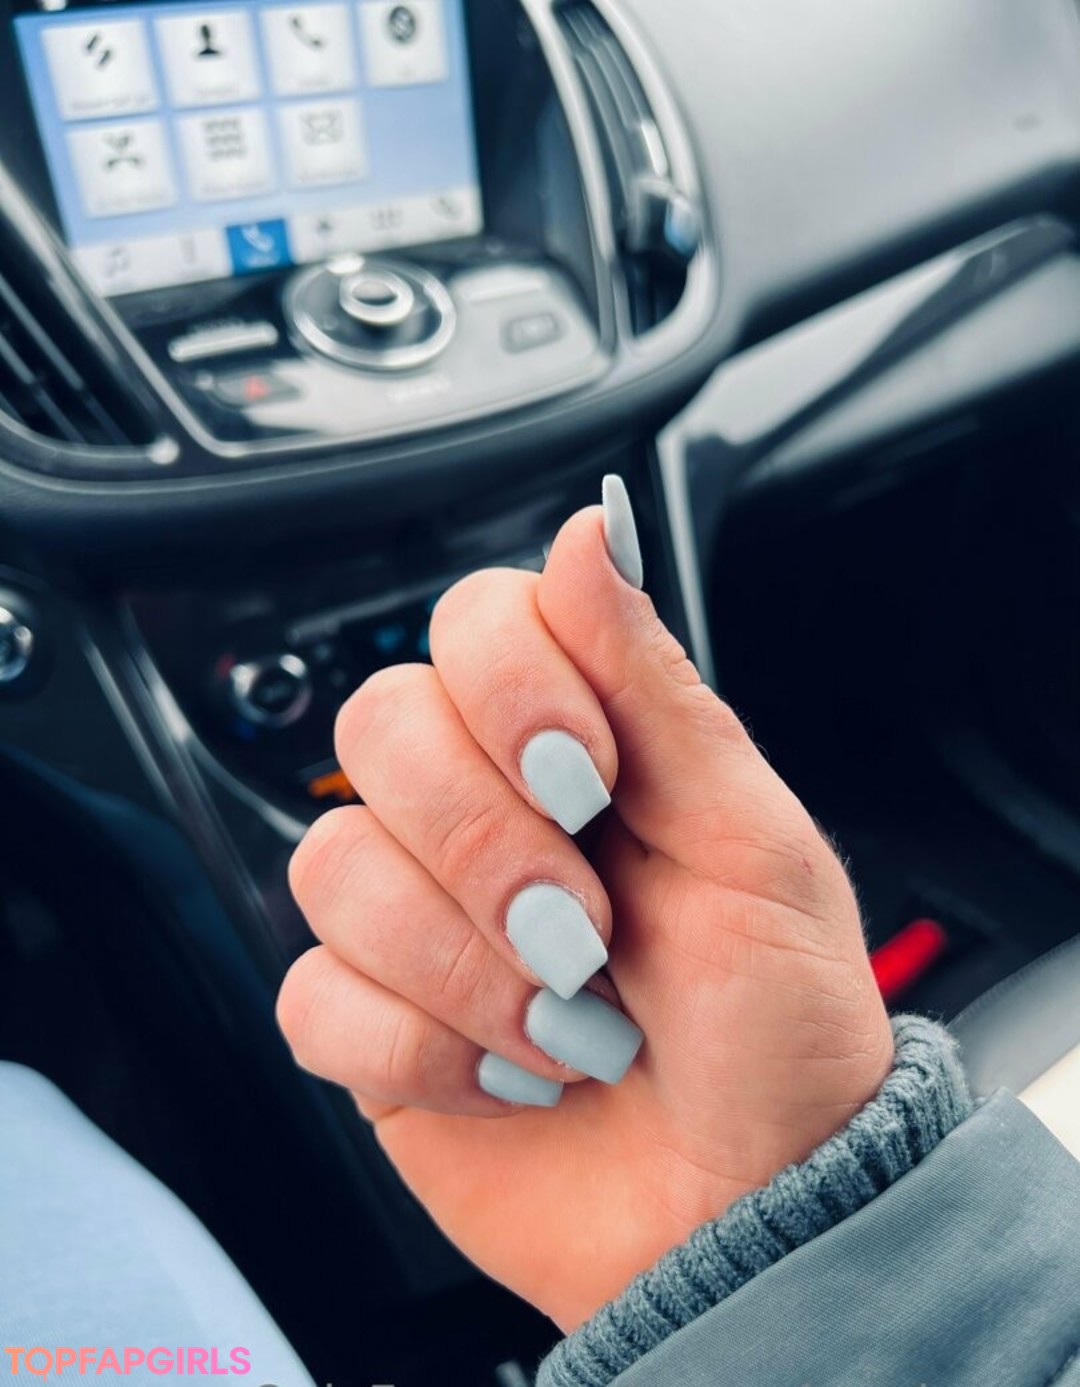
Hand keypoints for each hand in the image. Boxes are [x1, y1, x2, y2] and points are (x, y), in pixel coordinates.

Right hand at [278, 479, 893, 1331]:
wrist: (755, 1212)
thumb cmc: (778, 1024)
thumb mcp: (752, 844)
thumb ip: (655, 686)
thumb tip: (592, 528)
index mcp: (578, 748)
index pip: (472, 622)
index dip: (513, 687)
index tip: (592, 777)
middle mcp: (484, 813)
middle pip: (378, 728)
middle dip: (489, 843)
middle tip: (586, 925)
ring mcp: (418, 917)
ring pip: (332, 864)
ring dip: (466, 961)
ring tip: (570, 1018)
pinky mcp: (374, 1023)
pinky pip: (314, 996)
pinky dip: (424, 1050)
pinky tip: (513, 1074)